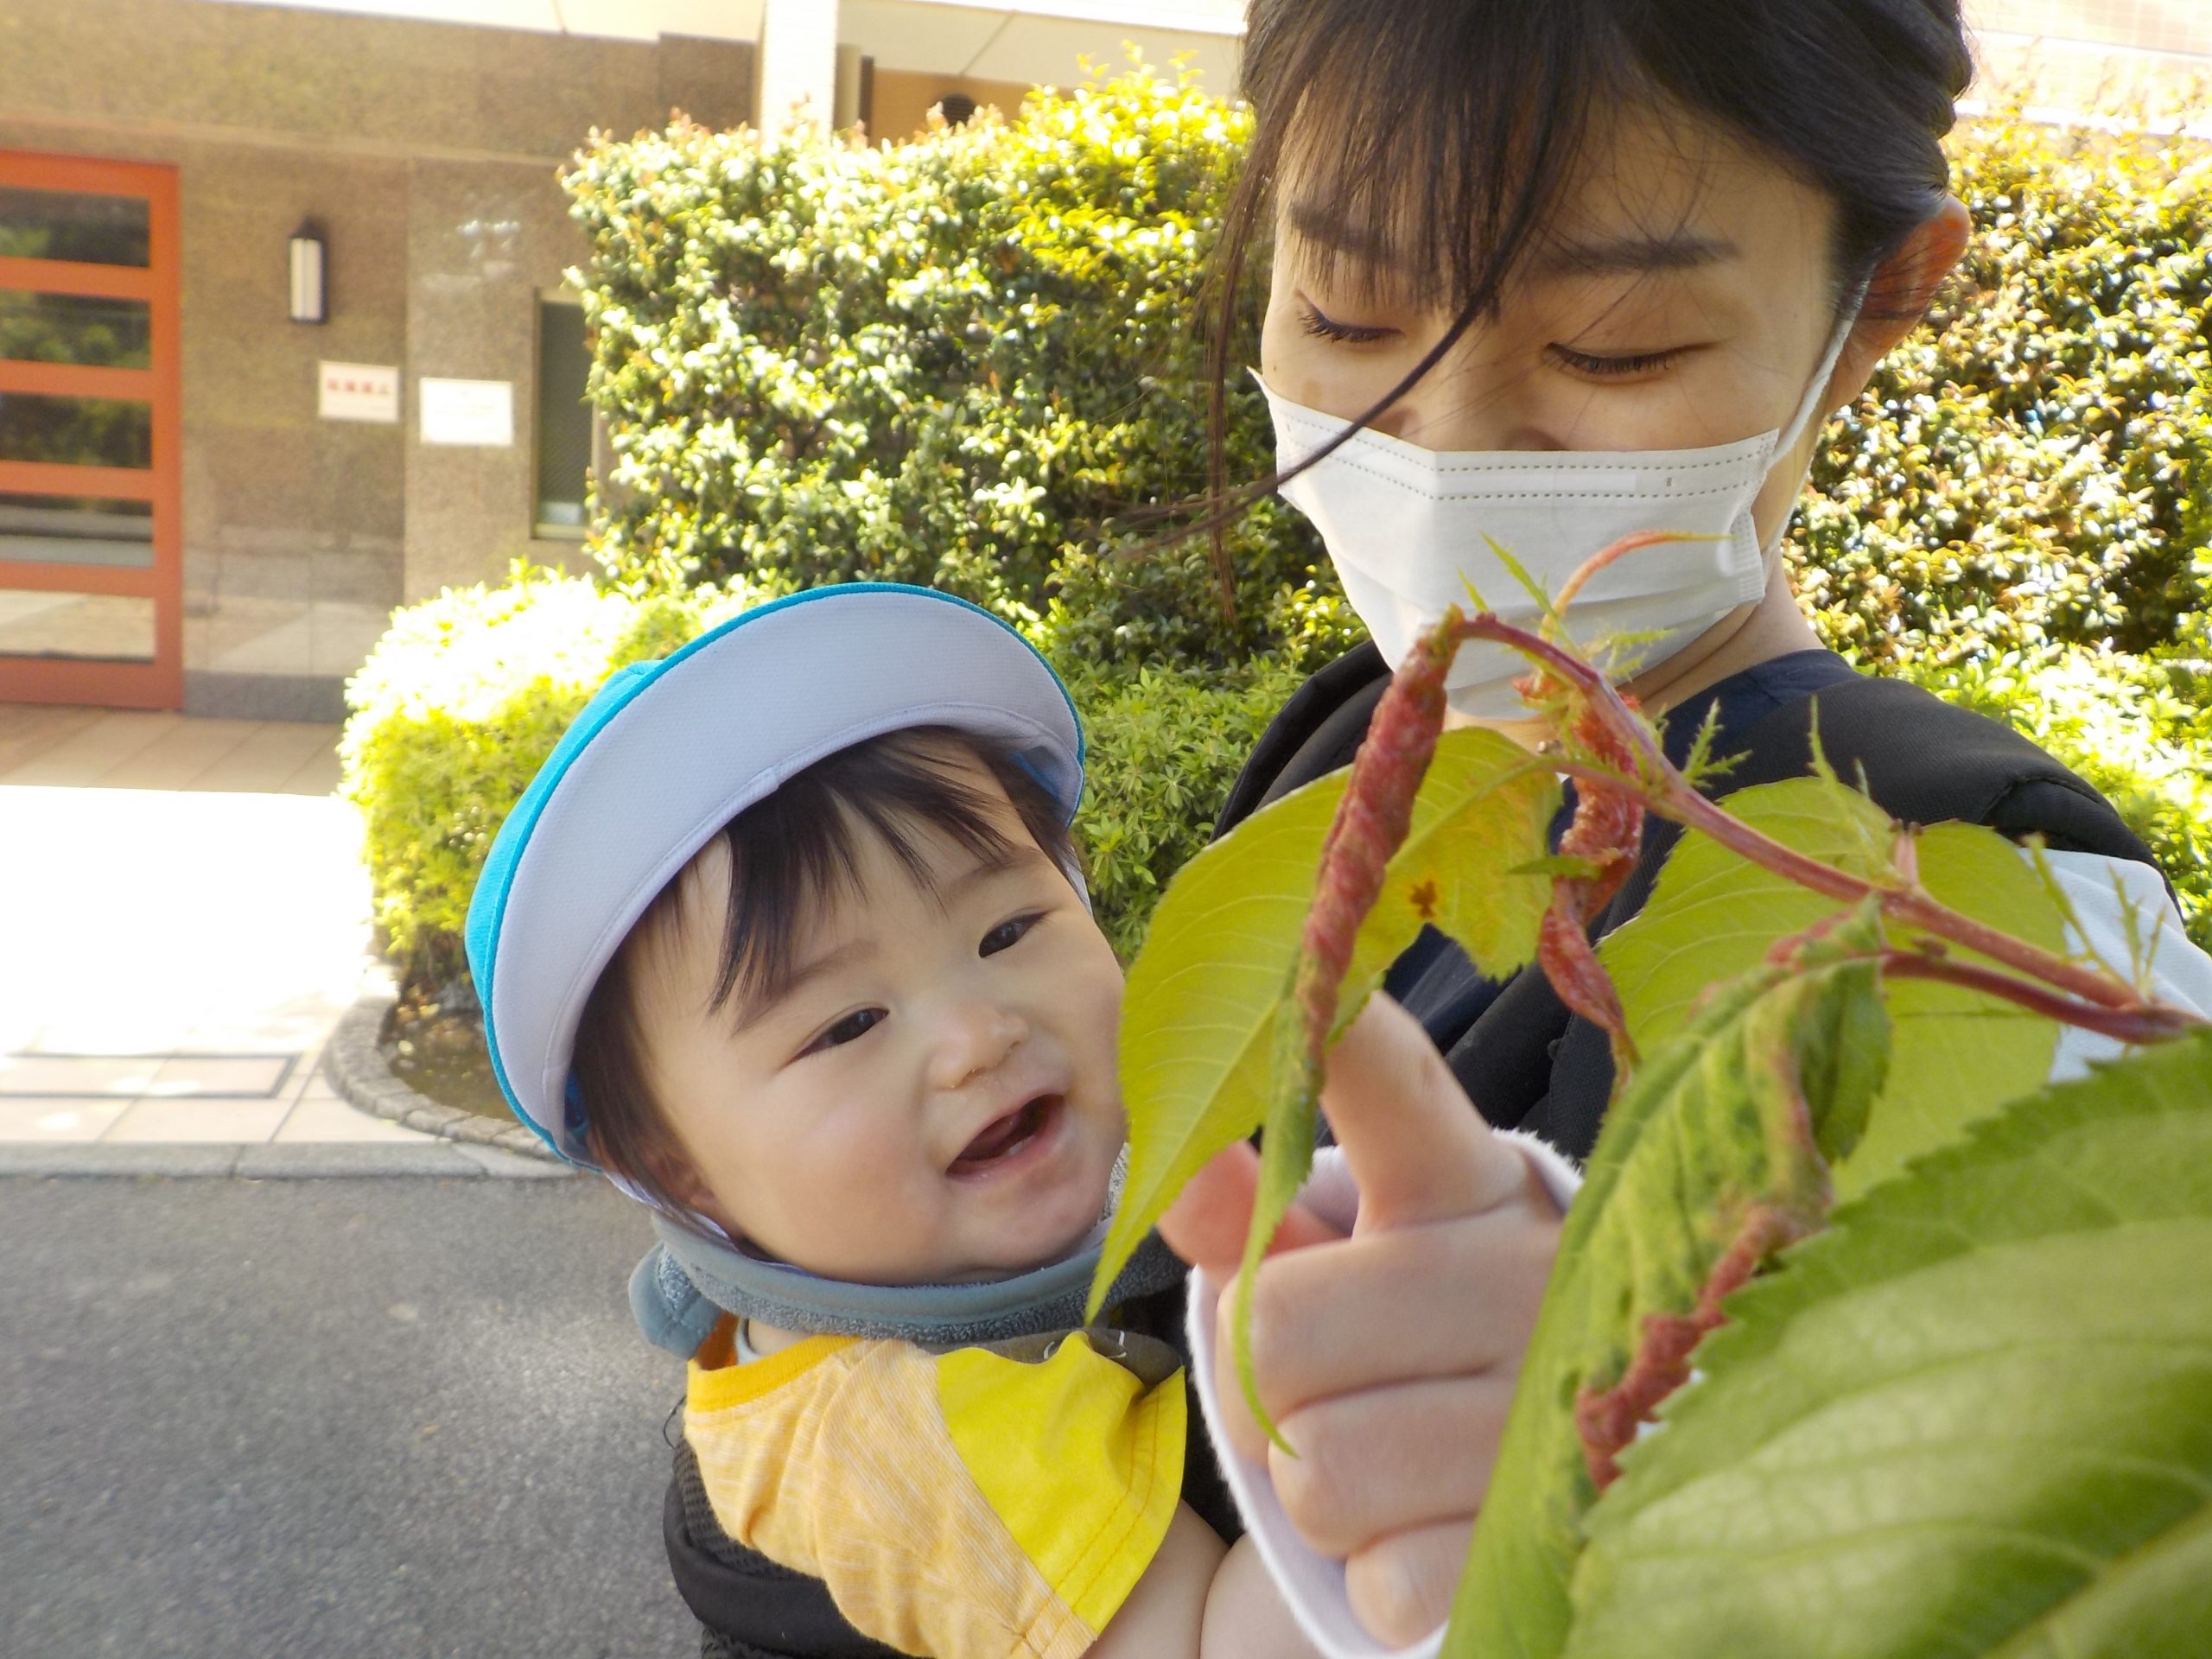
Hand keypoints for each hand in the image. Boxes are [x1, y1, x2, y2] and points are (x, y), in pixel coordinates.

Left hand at [1158, 995, 1562, 1646]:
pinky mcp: (1555, 1530)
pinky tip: (1431, 1535)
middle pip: (1272, 1328)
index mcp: (1463, 1181)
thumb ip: (1251, 1208)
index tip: (1291, 956)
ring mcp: (1553, 1404)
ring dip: (1321, 1490)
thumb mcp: (1349, 1260)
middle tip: (1332, 1387)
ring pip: (1318, 1465)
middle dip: (1265, 1383)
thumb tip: (1169, 1158)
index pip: (1387, 1078)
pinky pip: (1383, 1573)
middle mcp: (1523, 1272)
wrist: (1569, 1487)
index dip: (1329, 1025)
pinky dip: (1380, 1576)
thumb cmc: (1421, 1344)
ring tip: (1391, 1461)